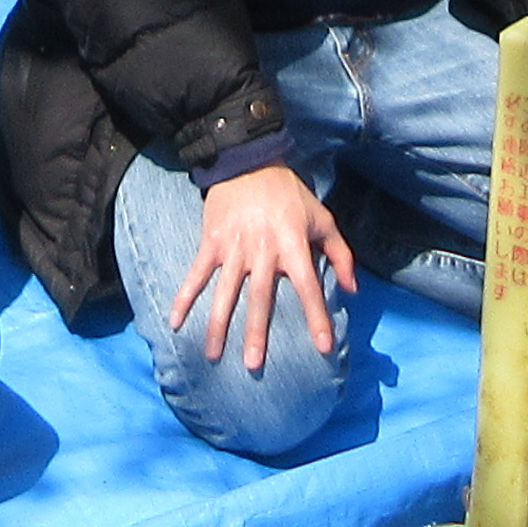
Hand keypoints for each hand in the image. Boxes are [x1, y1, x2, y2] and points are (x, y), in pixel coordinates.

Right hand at [165, 158, 357, 377]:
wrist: (248, 160)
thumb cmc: (290, 194)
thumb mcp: (322, 218)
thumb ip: (341, 254)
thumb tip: (352, 291)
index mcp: (293, 243)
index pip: (308, 286)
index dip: (317, 316)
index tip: (323, 347)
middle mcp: (263, 249)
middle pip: (260, 297)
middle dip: (256, 332)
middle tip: (254, 366)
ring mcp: (234, 247)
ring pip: (225, 292)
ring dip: (217, 325)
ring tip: (213, 355)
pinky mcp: (211, 241)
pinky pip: (196, 274)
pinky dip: (184, 297)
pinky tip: (175, 322)